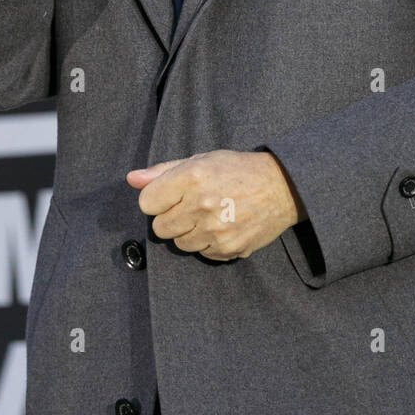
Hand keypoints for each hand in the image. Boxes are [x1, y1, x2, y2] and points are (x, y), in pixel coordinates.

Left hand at [126, 150, 305, 260]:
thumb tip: (131, 179)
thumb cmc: (237, 170)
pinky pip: (202, 253)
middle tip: (194, 206)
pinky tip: (224, 226)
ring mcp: (215, 230)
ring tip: (210, 216)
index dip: (158, 199)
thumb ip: (163, 171)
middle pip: (160, 227)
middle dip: (172, 218)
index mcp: (192, 176)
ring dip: (190, 232)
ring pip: (179, 244)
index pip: (147, 203)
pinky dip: (208, 244)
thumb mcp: (201, 160)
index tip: (172, 196)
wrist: (283, 187)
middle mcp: (202, 204)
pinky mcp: (228, 248)